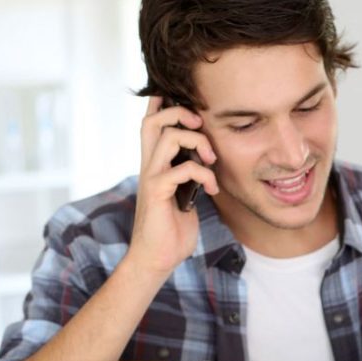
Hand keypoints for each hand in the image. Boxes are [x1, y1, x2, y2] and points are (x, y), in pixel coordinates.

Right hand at [125, 96, 219, 277]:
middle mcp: (149, 166)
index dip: (162, 104)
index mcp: (154, 164)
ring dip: (198, 142)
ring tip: (212, 160)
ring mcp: (151, 177)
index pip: (151, 124)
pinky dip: (204, 175)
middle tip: (201, 125)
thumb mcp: (184, 195)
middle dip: (179, 112)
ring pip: (169, 137)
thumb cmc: (171, 229)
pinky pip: (183, 169)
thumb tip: (206, 158)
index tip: (187, 102)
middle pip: (153, 120)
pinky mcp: (157, 192)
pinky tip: (212, 190)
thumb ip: (189, 174)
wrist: (157, 258)